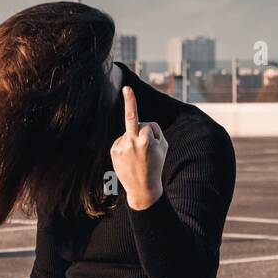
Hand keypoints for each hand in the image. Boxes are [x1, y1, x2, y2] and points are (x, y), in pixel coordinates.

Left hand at [110, 85, 167, 209]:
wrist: (143, 189)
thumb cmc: (156, 165)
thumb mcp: (163, 147)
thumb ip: (154, 130)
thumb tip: (139, 122)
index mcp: (146, 140)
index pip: (147, 124)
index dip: (149, 128)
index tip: (127, 89)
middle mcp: (132, 142)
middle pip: (131, 118)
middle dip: (130, 101)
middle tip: (127, 88)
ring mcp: (121, 147)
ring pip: (129, 132)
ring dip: (134, 139)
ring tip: (137, 157)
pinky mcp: (114, 151)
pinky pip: (122, 140)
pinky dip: (126, 145)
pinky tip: (130, 157)